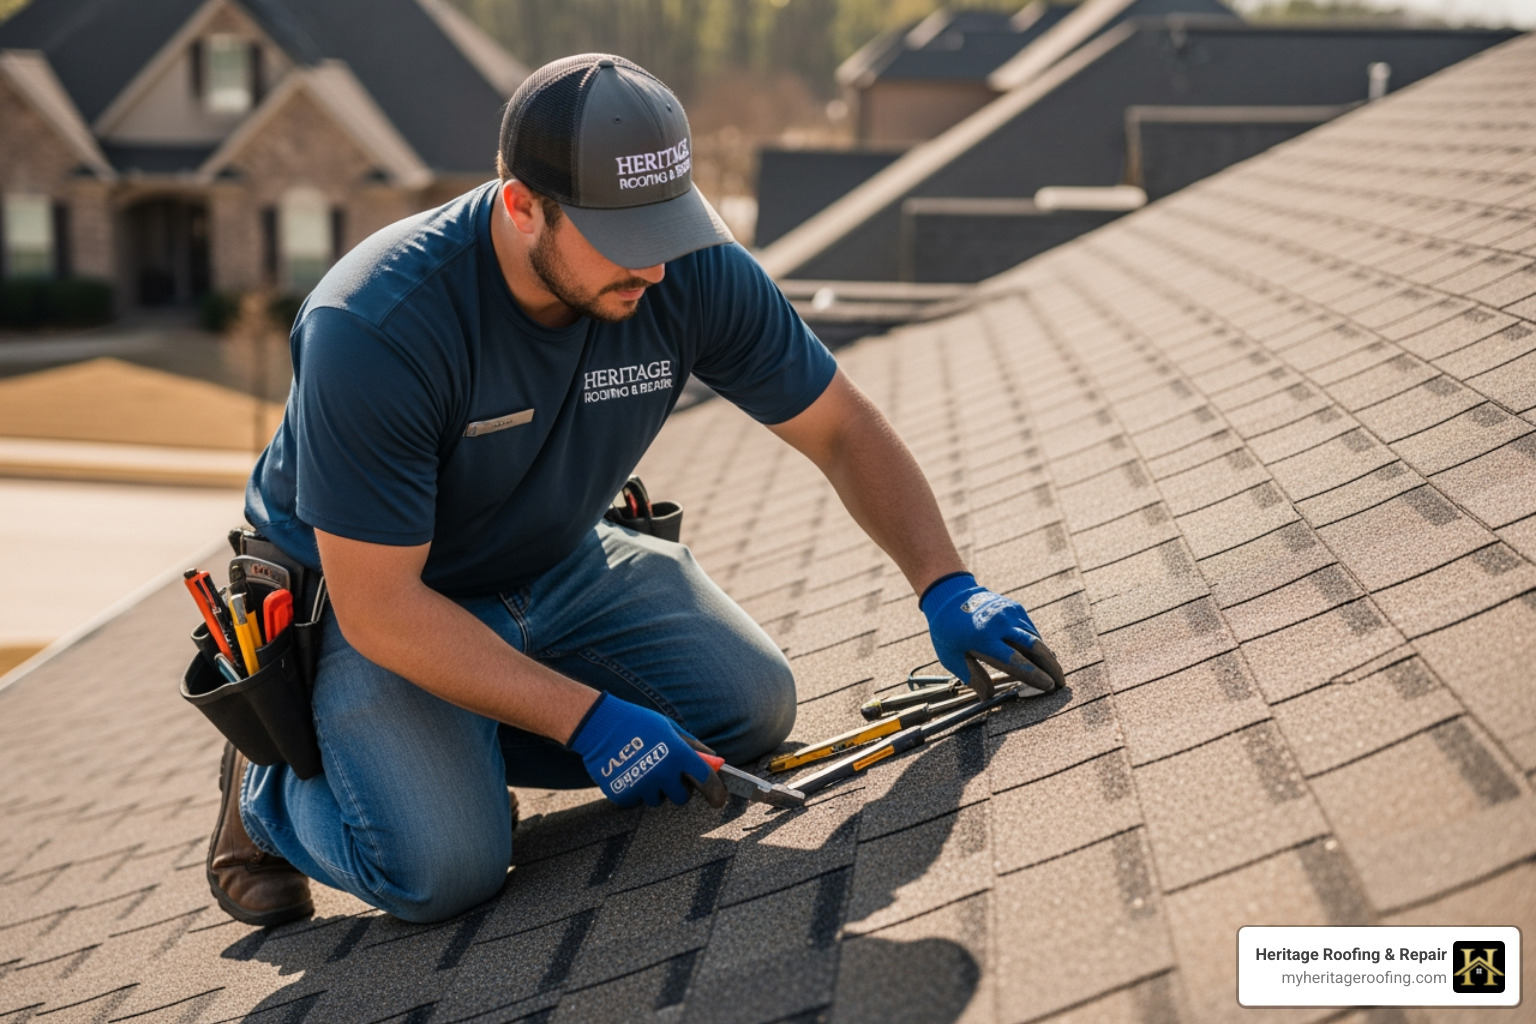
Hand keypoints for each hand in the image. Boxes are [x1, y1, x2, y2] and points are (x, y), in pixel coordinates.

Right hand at [568, 693, 725, 807]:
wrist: (599, 725)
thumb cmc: (637, 722)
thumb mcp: (669, 727)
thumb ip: (692, 746)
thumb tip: (713, 760)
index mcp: (678, 754)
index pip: (706, 779)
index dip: (716, 791)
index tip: (718, 799)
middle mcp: (662, 772)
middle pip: (682, 797)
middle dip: (678, 788)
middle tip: (668, 774)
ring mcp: (642, 785)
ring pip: (658, 799)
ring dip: (655, 789)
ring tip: (642, 767)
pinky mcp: (623, 794)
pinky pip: (637, 800)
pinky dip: (634, 790)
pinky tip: (628, 771)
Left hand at [920, 573, 1064, 697]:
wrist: (949, 594)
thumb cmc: (947, 630)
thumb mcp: (951, 657)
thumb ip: (973, 677)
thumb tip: (989, 698)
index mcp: (983, 639)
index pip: (1015, 660)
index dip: (1035, 675)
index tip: (1049, 687)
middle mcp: (1000, 624)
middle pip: (1035, 647)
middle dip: (1052, 667)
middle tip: (1062, 684)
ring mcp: (1009, 613)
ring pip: (1036, 638)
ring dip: (1047, 656)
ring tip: (1055, 674)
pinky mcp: (1015, 608)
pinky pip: (1030, 629)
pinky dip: (1038, 644)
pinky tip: (1042, 657)